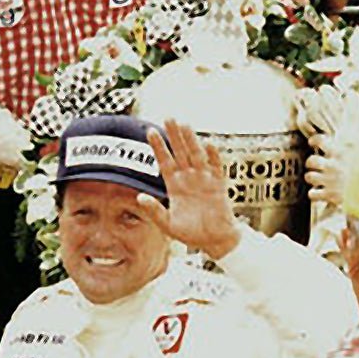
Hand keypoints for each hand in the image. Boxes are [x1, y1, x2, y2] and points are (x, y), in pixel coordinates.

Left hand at [140, 120, 240, 260]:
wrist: (215, 241)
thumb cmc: (192, 234)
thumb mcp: (168, 225)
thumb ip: (154, 211)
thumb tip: (140, 197)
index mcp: (175, 186)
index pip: (164, 161)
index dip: (158, 147)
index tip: (150, 131)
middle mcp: (189, 179)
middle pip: (180, 152)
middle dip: (174, 136)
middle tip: (168, 117)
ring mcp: (204, 180)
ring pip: (196, 155)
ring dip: (191, 141)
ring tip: (185, 125)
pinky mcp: (218, 185)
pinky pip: (216, 168)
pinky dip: (213, 157)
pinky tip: (208, 145)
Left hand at [304, 135, 345, 205]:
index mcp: (340, 151)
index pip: (320, 140)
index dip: (314, 140)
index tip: (311, 142)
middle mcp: (332, 165)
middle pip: (311, 161)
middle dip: (311, 162)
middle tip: (313, 164)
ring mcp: (329, 180)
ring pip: (309, 177)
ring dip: (311, 178)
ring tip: (314, 179)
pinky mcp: (330, 195)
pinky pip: (312, 194)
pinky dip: (314, 194)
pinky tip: (317, 194)